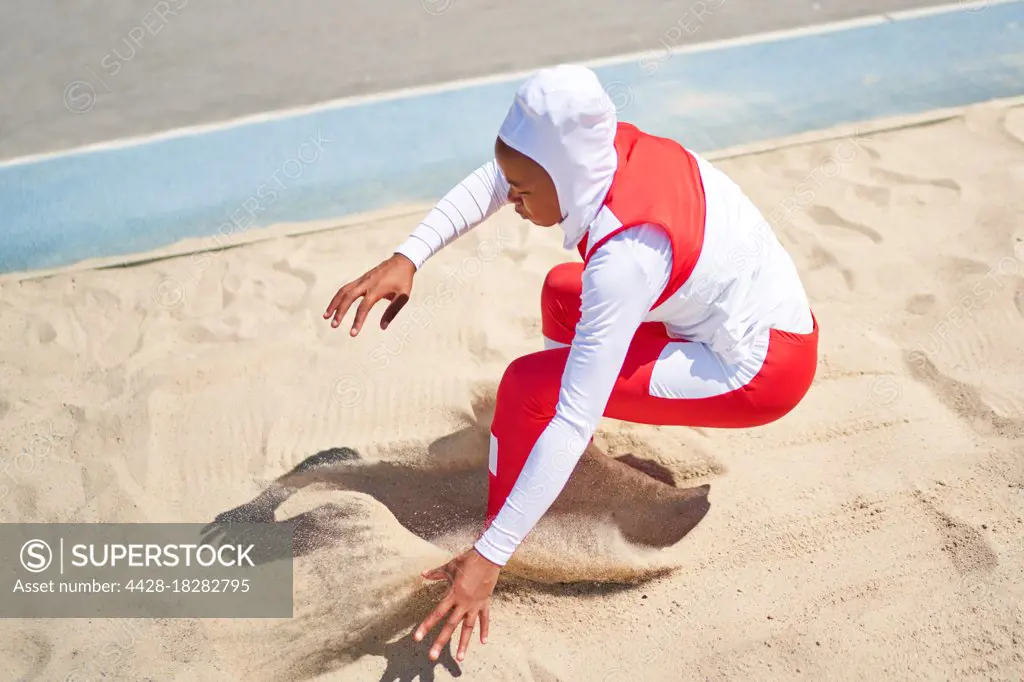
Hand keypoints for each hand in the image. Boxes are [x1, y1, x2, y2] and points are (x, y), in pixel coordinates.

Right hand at [324, 253, 415, 335]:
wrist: (402, 261)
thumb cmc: (404, 280)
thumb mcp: (403, 296)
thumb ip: (393, 311)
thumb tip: (382, 327)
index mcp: (377, 289)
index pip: (363, 307)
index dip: (357, 321)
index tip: (352, 333)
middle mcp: (366, 284)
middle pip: (348, 298)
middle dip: (339, 312)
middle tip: (333, 325)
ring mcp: (362, 280)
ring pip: (343, 291)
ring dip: (334, 303)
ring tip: (326, 316)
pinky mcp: (361, 279)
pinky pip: (346, 288)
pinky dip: (338, 297)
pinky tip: (334, 305)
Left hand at [415, 548, 500, 662]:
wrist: (488, 557)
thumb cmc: (468, 560)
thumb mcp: (450, 566)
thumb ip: (436, 573)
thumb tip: (423, 573)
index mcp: (453, 595)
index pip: (437, 613)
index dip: (426, 626)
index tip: (417, 637)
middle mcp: (463, 603)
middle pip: (450, 626)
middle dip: (440, 641)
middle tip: (432, 656)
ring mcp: (475, 605)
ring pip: (468, 627)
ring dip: (464, 643)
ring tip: (460, 658)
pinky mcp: (485, 603)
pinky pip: (485, 619)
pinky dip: (485, 630)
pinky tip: (483, 642)